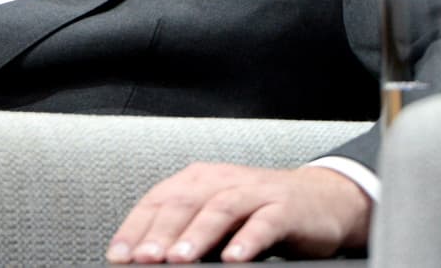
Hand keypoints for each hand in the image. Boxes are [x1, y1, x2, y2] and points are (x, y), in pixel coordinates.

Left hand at [104, 163, 370, 262]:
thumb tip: (147, 259)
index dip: (135, 228)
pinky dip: (247, 241)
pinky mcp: (285, 208)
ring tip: (179, 260)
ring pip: (220, 209)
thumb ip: (187, 231)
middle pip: (184, 203)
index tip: (118, 255)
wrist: (321, 198)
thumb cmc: (259, 210)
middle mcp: (222, 181)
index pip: (158, 201)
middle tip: (144, 259)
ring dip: (197, 236)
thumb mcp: (217, 217)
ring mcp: (255, 192)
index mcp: (197, 180)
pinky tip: (233, 259)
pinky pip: (264, 223)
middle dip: (160, 234)